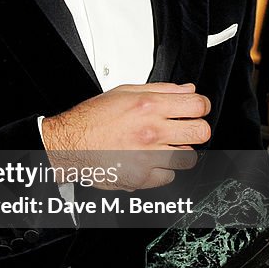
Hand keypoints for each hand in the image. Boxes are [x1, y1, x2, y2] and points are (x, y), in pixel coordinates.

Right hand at [41, 83, 209, 188]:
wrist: (68, 144)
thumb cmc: (91, 119)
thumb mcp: (123, 93)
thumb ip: (159, 90)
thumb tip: (186, 90)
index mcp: (148, 106)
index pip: (197, 105)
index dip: (200, 107)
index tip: (196, 110)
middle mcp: (151, 130)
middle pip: (200, 132)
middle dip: (196, 130)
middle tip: (185, 130)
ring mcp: (148, 156)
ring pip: (189, 157)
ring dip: (180, 152)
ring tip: (164, 148)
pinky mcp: (143, 177)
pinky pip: (170, 176)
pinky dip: (162, 170)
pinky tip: (149, 161)